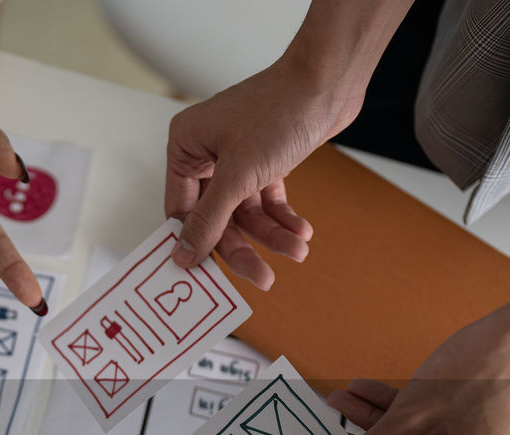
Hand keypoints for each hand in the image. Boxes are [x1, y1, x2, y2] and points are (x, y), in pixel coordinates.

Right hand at [164, 59, 357, 287]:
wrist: (328, 81)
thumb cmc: (278, 113)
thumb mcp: (237, 175)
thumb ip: (209, 220)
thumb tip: (183, 255)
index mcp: (185, 147)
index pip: (181, 211)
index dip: (197, 244)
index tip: (210, 278)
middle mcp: (206, 153)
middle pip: (217, 218)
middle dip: (243, 247)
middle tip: (263, 277)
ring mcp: (237, 158)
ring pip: (245, 212)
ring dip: (271, 234)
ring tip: (297, 250)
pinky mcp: (265, 160)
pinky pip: (266, 200)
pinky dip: (282, 218)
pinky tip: (300, 231)